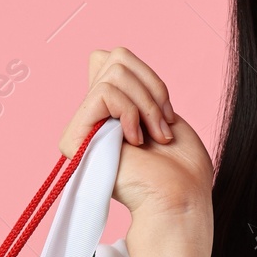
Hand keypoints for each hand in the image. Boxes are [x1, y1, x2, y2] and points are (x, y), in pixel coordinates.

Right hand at [58, 47, 212, 222]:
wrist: (180, 199)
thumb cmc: (181, 166)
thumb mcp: (161, 111)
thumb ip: (132, 84)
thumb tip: (100, 56)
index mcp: (110, 111)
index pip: (111, 58)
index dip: (146, 76)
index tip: (166, 113)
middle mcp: (92, 118)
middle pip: (114, 58)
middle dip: (151, 88)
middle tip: (163, 126)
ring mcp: (82, 128)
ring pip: (112, 73)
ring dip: (147, 104)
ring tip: (155, 136)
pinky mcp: (76, 139)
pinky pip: (104, 93)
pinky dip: (131, 111)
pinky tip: (136, 141)